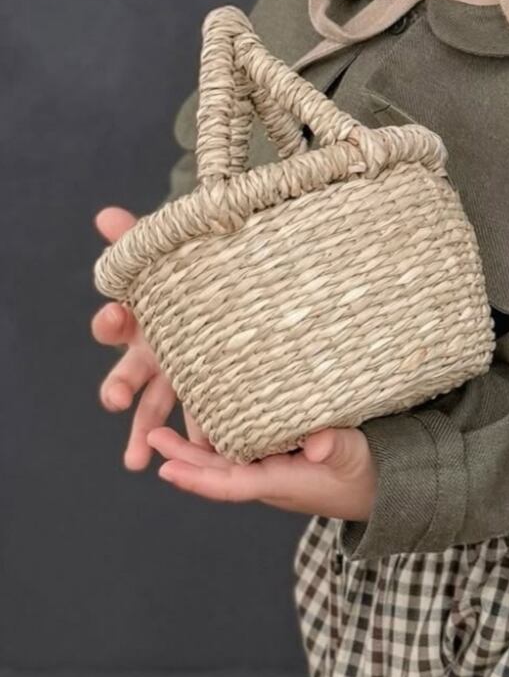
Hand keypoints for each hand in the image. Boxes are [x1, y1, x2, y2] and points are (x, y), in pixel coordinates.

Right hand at [92, 205, 210, 467]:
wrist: (235, 291)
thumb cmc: (197, 274)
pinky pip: (202, 418)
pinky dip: (203, 437)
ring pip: (155, 410)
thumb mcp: (176, 252)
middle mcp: (153, 354)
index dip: (110, 320)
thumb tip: (106, 215)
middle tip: (113, 402)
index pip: (114, 322)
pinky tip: (208, 452)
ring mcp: (179, 377)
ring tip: (137, 461)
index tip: (114, 315)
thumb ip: (141, 237)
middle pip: (126, 376)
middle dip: (117, 389)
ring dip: (146, 434)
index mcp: (141, 320)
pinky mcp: (208, 393)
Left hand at [145, 424, 377, 520]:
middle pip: (217, 473)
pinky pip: (241, 452)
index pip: (230, 484)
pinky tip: (208, 423)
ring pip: (225, 462)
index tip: (166, 468)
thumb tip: (315, 442)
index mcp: (281, 483)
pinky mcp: (280, 460)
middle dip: (184, 457)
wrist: (384, 487)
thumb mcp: (355, 456)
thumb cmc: (368, 472)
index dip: (197, 477)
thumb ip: (336, 446)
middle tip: (153, 435)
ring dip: (195, 449)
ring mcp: (273, 471)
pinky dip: (220, 440)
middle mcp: (269, 480)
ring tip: (165, 429)